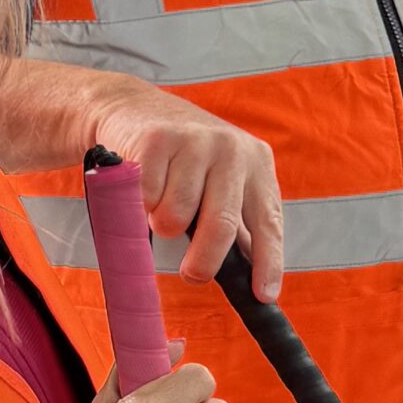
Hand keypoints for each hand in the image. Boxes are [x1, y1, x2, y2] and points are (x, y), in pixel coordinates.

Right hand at [90, 76, 285, 299]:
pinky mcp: (157, 140)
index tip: (264, 295)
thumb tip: (251, 278)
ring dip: (162, 223)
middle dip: (205, 261)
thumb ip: (237, 222)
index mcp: (256, 163)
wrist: (133, 107)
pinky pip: (147, 199)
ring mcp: (195, 141)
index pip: (268, 222)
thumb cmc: (183, 160)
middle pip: (223, 224)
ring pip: (177, 215)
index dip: (268, 262)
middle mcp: (232, 149)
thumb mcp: (221, 182)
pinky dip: (140, 204)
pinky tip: (143, 185)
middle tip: (193, 275)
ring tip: (160, 204)